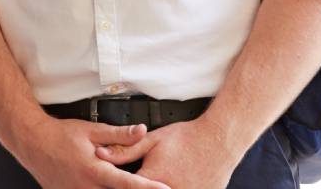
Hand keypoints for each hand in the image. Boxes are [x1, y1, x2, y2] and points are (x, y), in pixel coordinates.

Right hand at [14, 116, 172, 188]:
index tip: (164, 188)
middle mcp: (86, 187)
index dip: (148, 187)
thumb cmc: (59, 136)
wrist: (32, 142)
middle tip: (151, 185)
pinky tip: (102, 184)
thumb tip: (140, 131)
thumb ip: (118, 134)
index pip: (128, 183)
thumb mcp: (91, 130)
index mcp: (95, 170)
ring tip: (124, 182)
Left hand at [97, 118, 241, 188]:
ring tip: (163, 179)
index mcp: (151, 177)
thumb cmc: (187, 138)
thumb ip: (125, 150)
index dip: (121, 186)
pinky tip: (175, 182)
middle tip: (140, 179)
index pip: (128, 188)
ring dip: (157, 188)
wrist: (219, 140)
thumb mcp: (152, 140)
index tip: (119, 184)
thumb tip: (101, 154)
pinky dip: (177, 188)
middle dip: (138, 187)